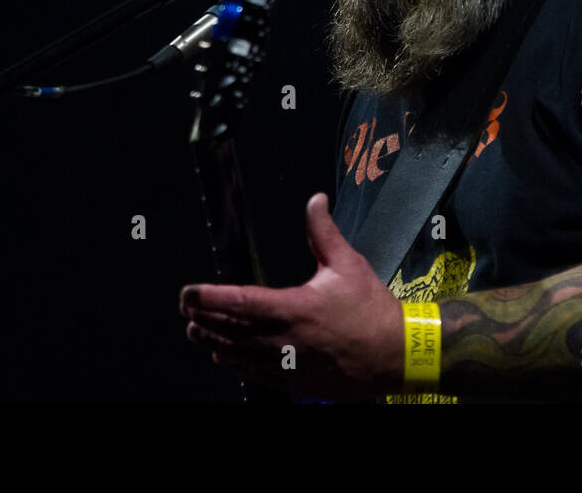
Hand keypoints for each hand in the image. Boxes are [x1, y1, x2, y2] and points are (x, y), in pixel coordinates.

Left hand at [179, 193, 404, 400]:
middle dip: (204, 319)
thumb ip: (323, 232)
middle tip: (185, 309)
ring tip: (194, 331)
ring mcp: (288, 365)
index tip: (189, 292)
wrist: (396, 355)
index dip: (210, 298)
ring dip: (213, 341)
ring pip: (239, 355)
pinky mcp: (295, 383)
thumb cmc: (372, 309)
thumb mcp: (348, 265)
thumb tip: (315, 199)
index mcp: (295, 308)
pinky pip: (255, 374)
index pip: (240, 302)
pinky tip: (223, 356)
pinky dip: (235, 364)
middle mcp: (285, 340)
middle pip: (232, 331)